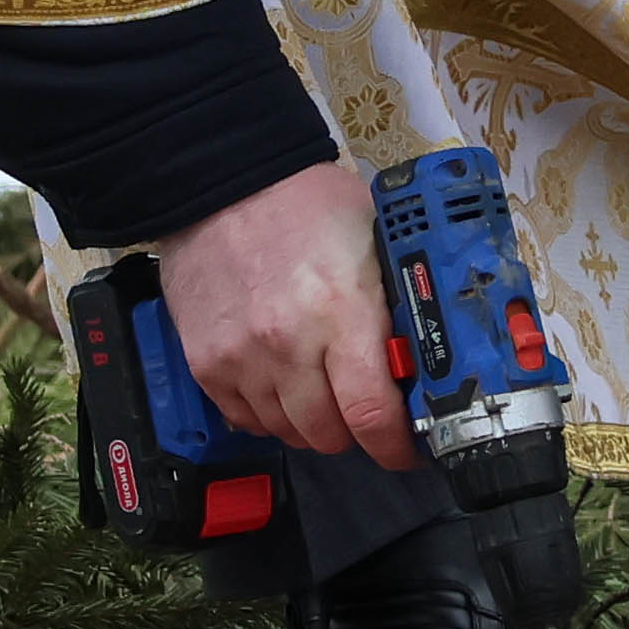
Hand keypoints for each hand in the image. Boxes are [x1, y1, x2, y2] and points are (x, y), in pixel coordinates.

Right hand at [154, 162, 412, 469]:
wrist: (220, 181)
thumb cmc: (303, 203)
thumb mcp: (374, 241)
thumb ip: (396, 303)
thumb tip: (423, 359)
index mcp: (341, 310)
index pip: (371, 413)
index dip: (393, 444)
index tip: (403, 447)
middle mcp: (287, 343)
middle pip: (329, 434)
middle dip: (355, 431)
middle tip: (363, 411)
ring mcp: (241, 358)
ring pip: (287, 432)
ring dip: (311, 424)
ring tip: (322, 393)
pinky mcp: (205, 363)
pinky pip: (245, 419)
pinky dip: (269, 414)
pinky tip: (282, 386)